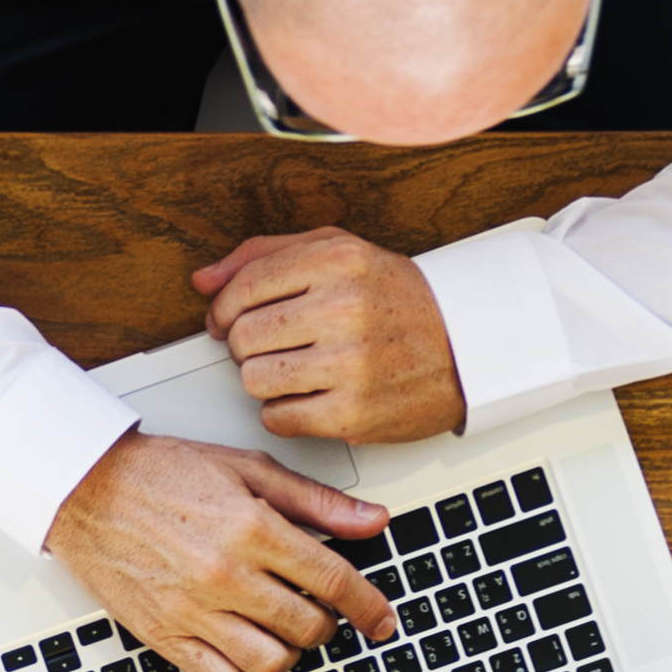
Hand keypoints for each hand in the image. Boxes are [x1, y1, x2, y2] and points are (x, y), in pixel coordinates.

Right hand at [44, 435, 397, 671]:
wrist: (85, 487)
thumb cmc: (161, 473)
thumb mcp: (247, 468)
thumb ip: (314, 501)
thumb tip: (370, 521)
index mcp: (252, 529)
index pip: (332, 581)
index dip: (368, 606)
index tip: (381, 619)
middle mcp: (225, 574)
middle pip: (307, 626)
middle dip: (326, 623)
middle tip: (319, 611)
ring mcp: (192, 610)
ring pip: (270, 660)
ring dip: (289, 651)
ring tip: (282, 629)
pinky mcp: (164, 634)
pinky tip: (247, 650)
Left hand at [195, 229, 464, 442]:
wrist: (467, 349)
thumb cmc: (399, 301)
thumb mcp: (340, 253)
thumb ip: (266, 256)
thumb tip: (204, 281)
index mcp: (338, 260)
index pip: (246, 285)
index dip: (224, 309)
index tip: (226, 320)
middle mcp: (344, 308)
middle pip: (244, 337)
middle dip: (244, 346)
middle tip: (269, 347)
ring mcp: (350, 364)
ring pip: (254, 379)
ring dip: (262, 380)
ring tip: (290, 371)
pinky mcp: (353, 413)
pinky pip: (278, 418)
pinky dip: (283, 412)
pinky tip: (308, 397)